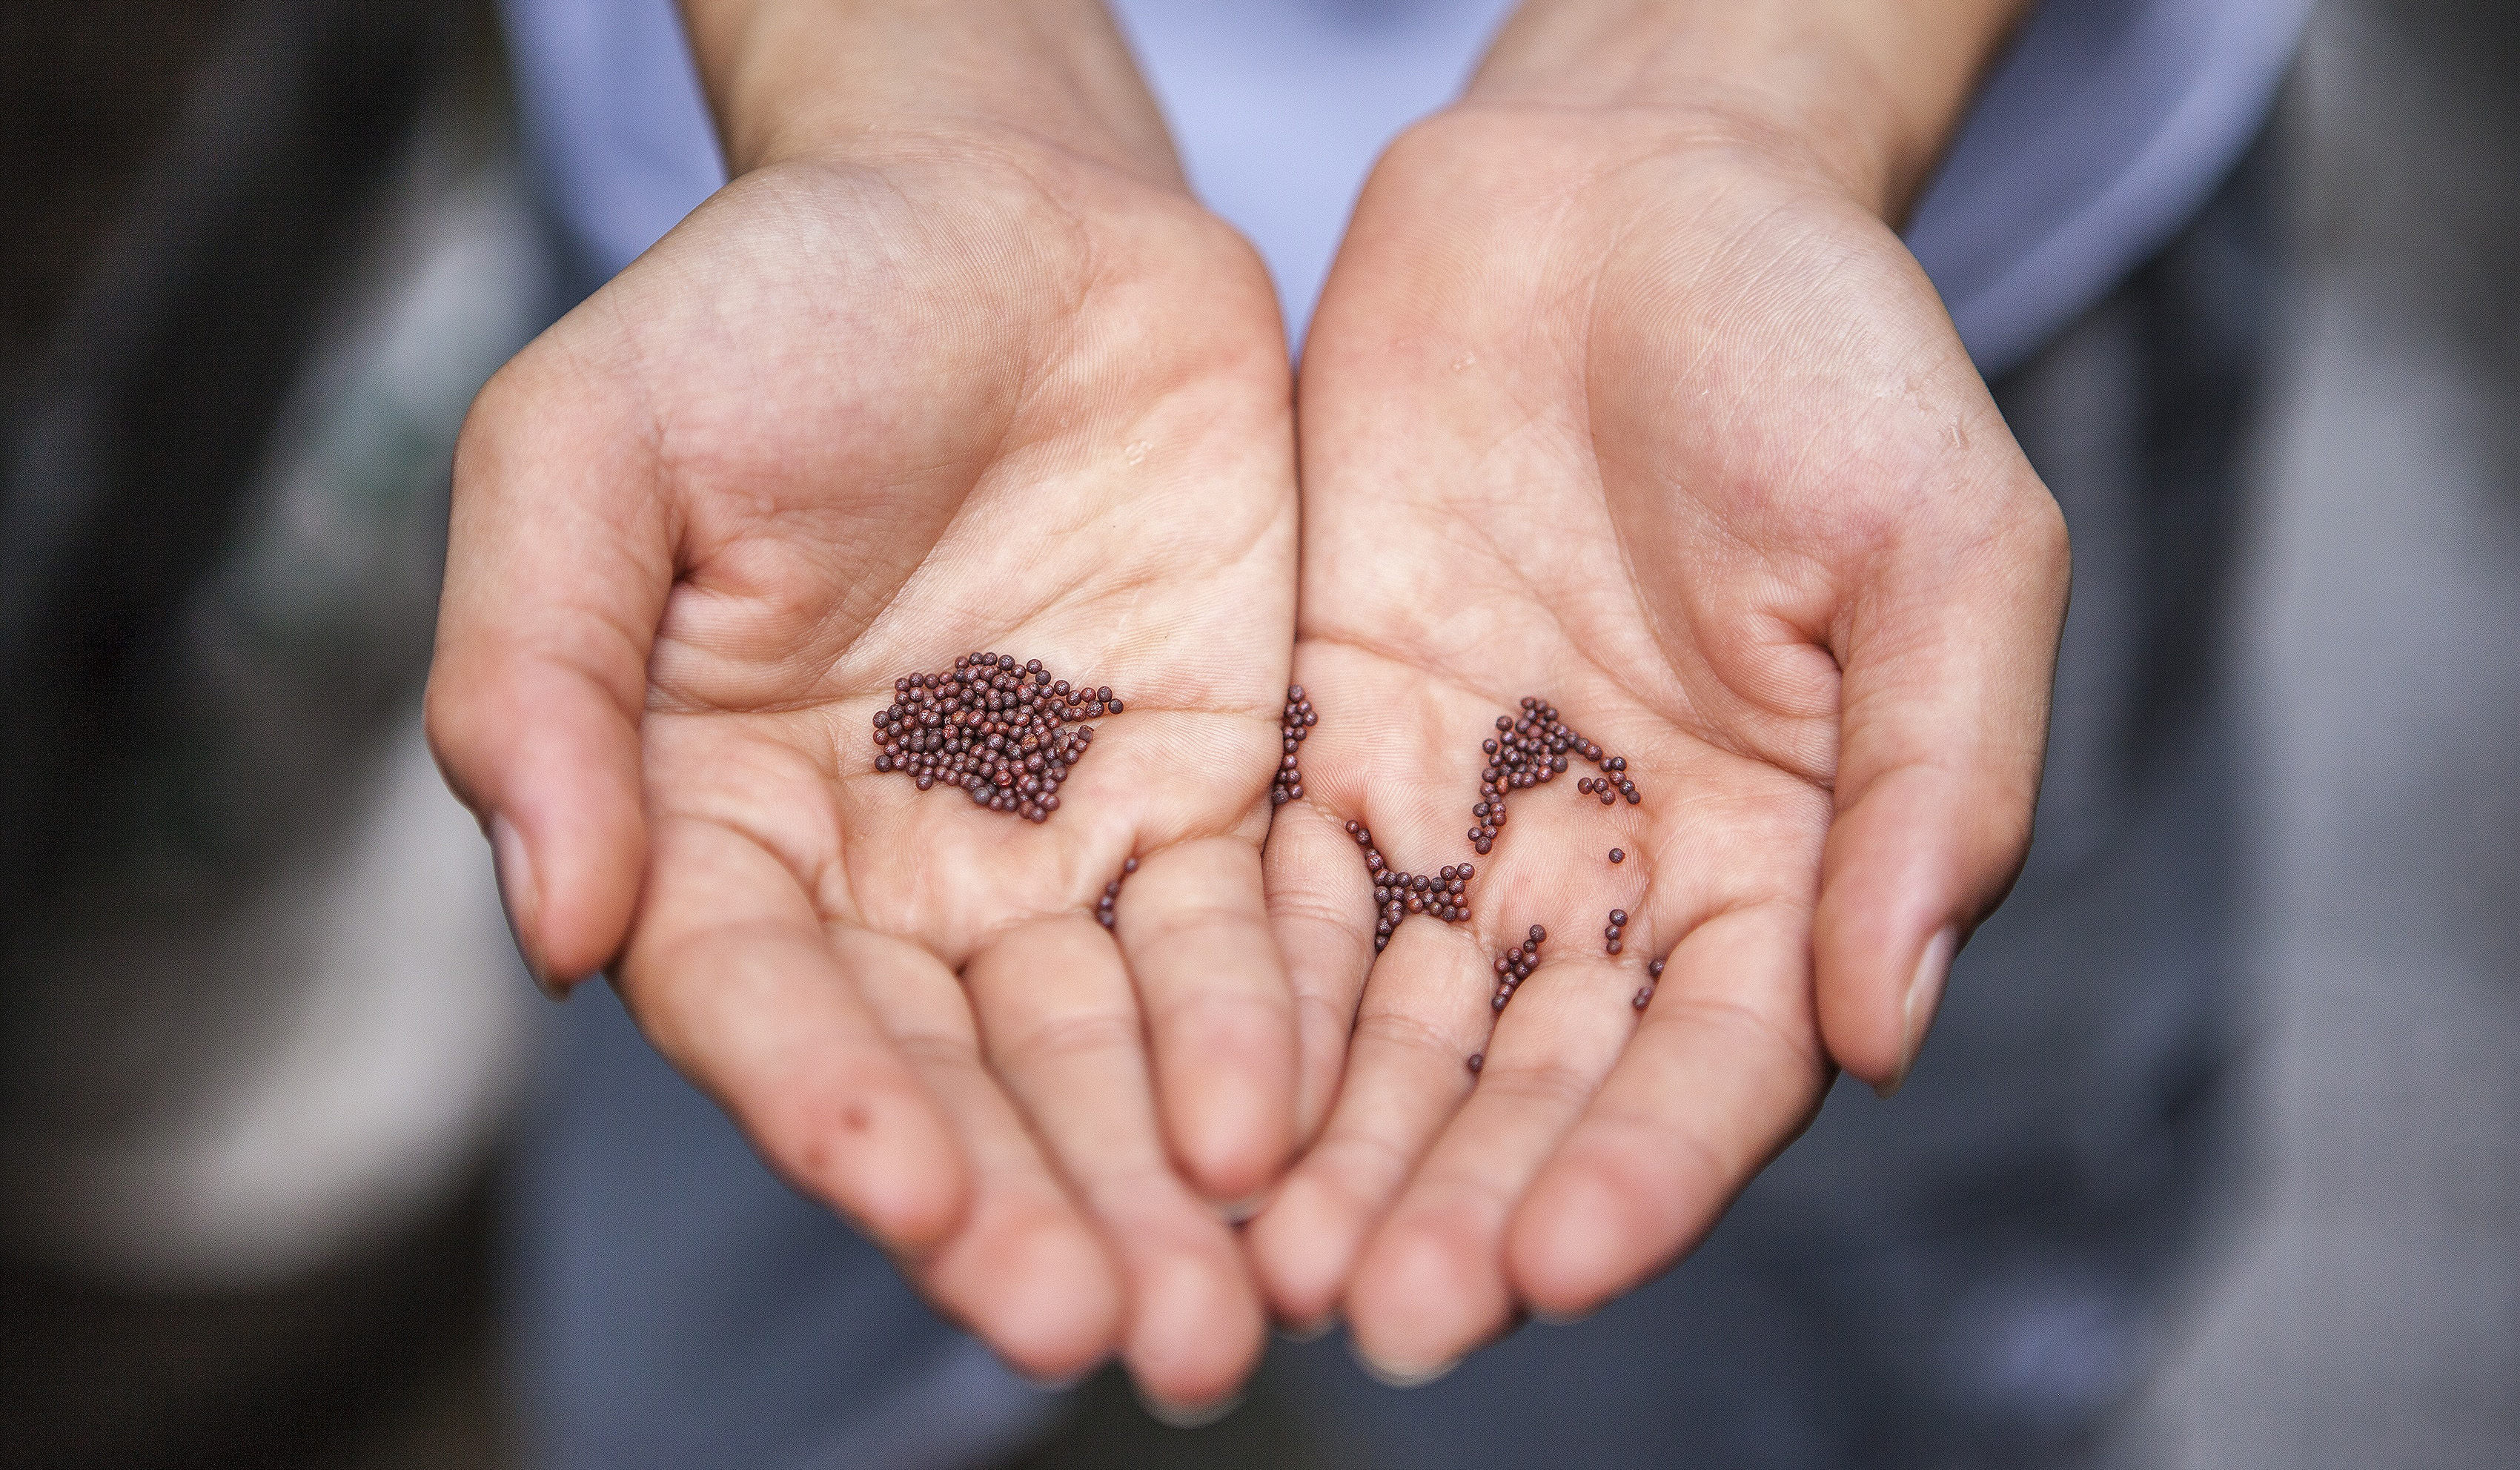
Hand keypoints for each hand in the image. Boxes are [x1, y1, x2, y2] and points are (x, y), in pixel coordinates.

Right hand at [425, 80, 1298, 1406]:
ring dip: (1161, 1184)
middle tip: (1117, 1332)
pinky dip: (1270, 1037)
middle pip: (956, 1079)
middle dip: (1030, 1210)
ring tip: (1223, 1311)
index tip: (908, 1195)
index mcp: (713, 821)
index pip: (766, 1008)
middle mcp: (886, 875)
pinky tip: (1300, 1136)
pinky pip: (1242, 940)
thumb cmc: (773, 306)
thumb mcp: (589, 444)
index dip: (831, 1111)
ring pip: (1108, 1053)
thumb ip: (536, 672)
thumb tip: (549, 921)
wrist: (1001, 204)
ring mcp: (1053, 846)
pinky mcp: (1201, 797)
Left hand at [1248, 89, 2064, 1373]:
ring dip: (1330, 1150)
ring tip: (1258, 1260)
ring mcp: (1456, 817)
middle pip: (1530, 1085)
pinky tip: (1180, 1097)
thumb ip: (1942, 775)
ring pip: (1386, 1028)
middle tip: (1377, 1312)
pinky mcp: (1320, 743)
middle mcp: (1608, 876)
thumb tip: (1896, 1020)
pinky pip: (1266, 895)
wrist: (1627, 187)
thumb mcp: (1944, 536)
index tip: (1554, 1264)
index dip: (1642, 1174)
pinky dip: (1230, 1001)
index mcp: (1780, 858)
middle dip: (1459, 1202)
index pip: (1714, 1066)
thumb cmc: (1822, 345)